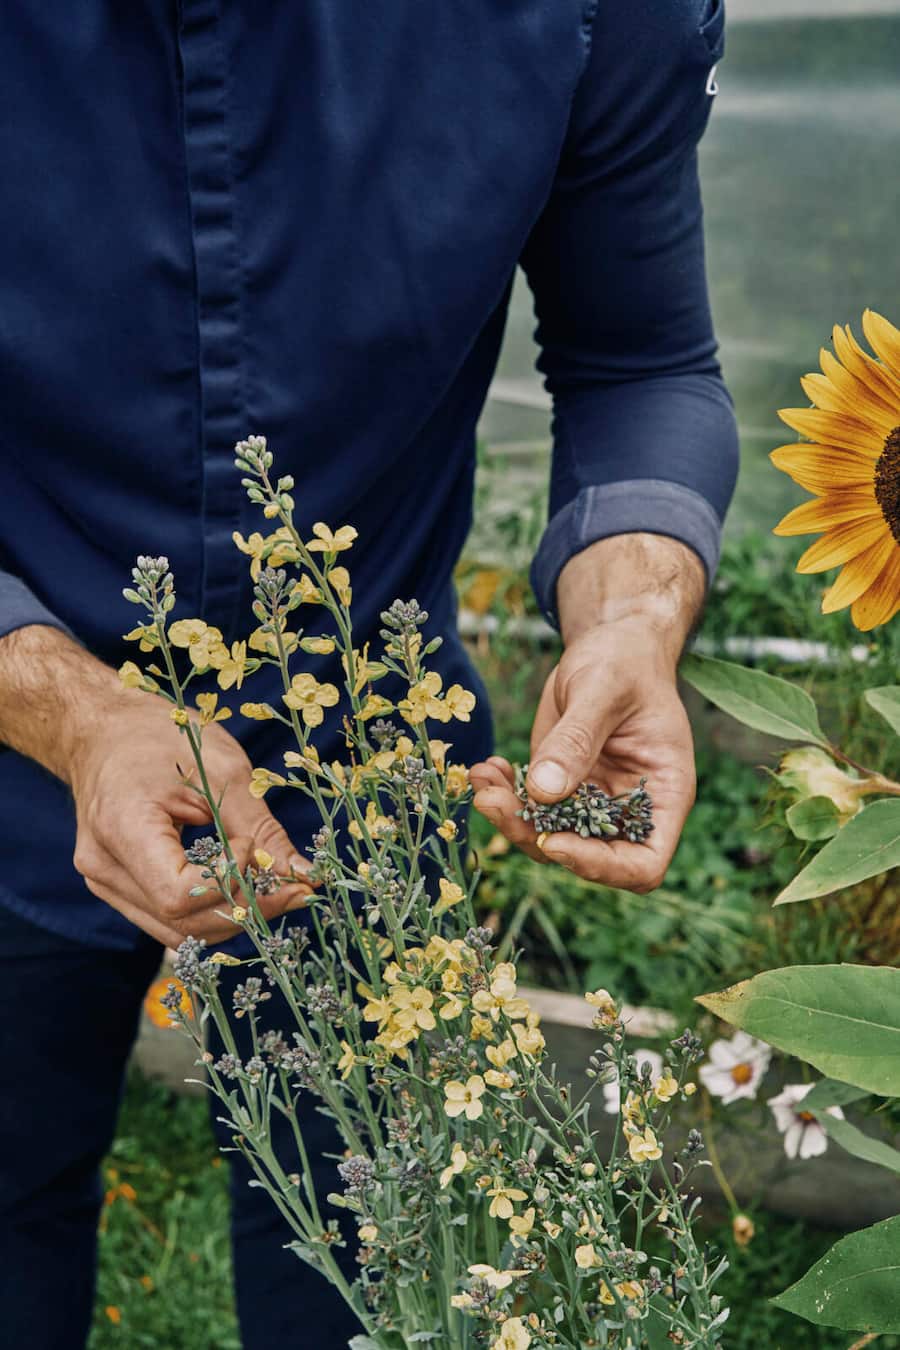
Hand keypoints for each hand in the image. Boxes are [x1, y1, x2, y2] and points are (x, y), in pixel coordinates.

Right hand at [67, 686, 312, 946]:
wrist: (107, 731)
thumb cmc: (164, 737)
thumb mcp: (223, 771)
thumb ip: (261, 830)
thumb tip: (303, 876)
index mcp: (121, 828)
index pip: (177, 894)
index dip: (227, 881)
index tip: (251, 846)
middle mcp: (104, 867)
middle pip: (181, 921)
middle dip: (245, 908)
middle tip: (295, 888)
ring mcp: (105, 882)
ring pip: (177, 930)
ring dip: (231, 915)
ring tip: (274, 889)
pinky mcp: (117, 887)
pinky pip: (167, 918)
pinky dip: (210, 909)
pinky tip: (242, 887)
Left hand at [471, 619, 694, 890]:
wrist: (610, 645)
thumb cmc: (625, 662)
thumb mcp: (604, 689)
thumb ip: (578, 740)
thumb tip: (543, 792)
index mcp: (664, 795)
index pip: (643, 863)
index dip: (600, 866)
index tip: (553, 841)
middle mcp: (629, 809)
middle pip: (587, 857)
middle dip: (535, 837)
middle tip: (492, 800)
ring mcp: (593, 802)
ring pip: (549, 838)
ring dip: (510, 817)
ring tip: (483, 779)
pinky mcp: (560, 788)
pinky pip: (531, 810)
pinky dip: (505, 795)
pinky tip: (488, 769)